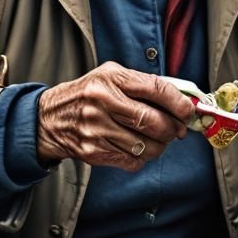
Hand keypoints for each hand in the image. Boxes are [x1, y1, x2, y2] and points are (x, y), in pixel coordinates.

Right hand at [36, 62, 194, 171]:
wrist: (49, 118)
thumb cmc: (88, 94)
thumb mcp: (110, 76)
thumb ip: (142, 84)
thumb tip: (181, 100)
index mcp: (110, 78)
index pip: (154, 88)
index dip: (178, 102)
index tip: (188, 110)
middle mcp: (102, 102)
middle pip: (153, 121)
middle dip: (173, 128)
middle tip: (178, 129)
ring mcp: (97, 129)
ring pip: (146, 146)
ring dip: (160, 145)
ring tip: (158, 138)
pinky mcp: (94, 152)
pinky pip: (133, 161)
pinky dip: (143, 157)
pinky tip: (138, 147)